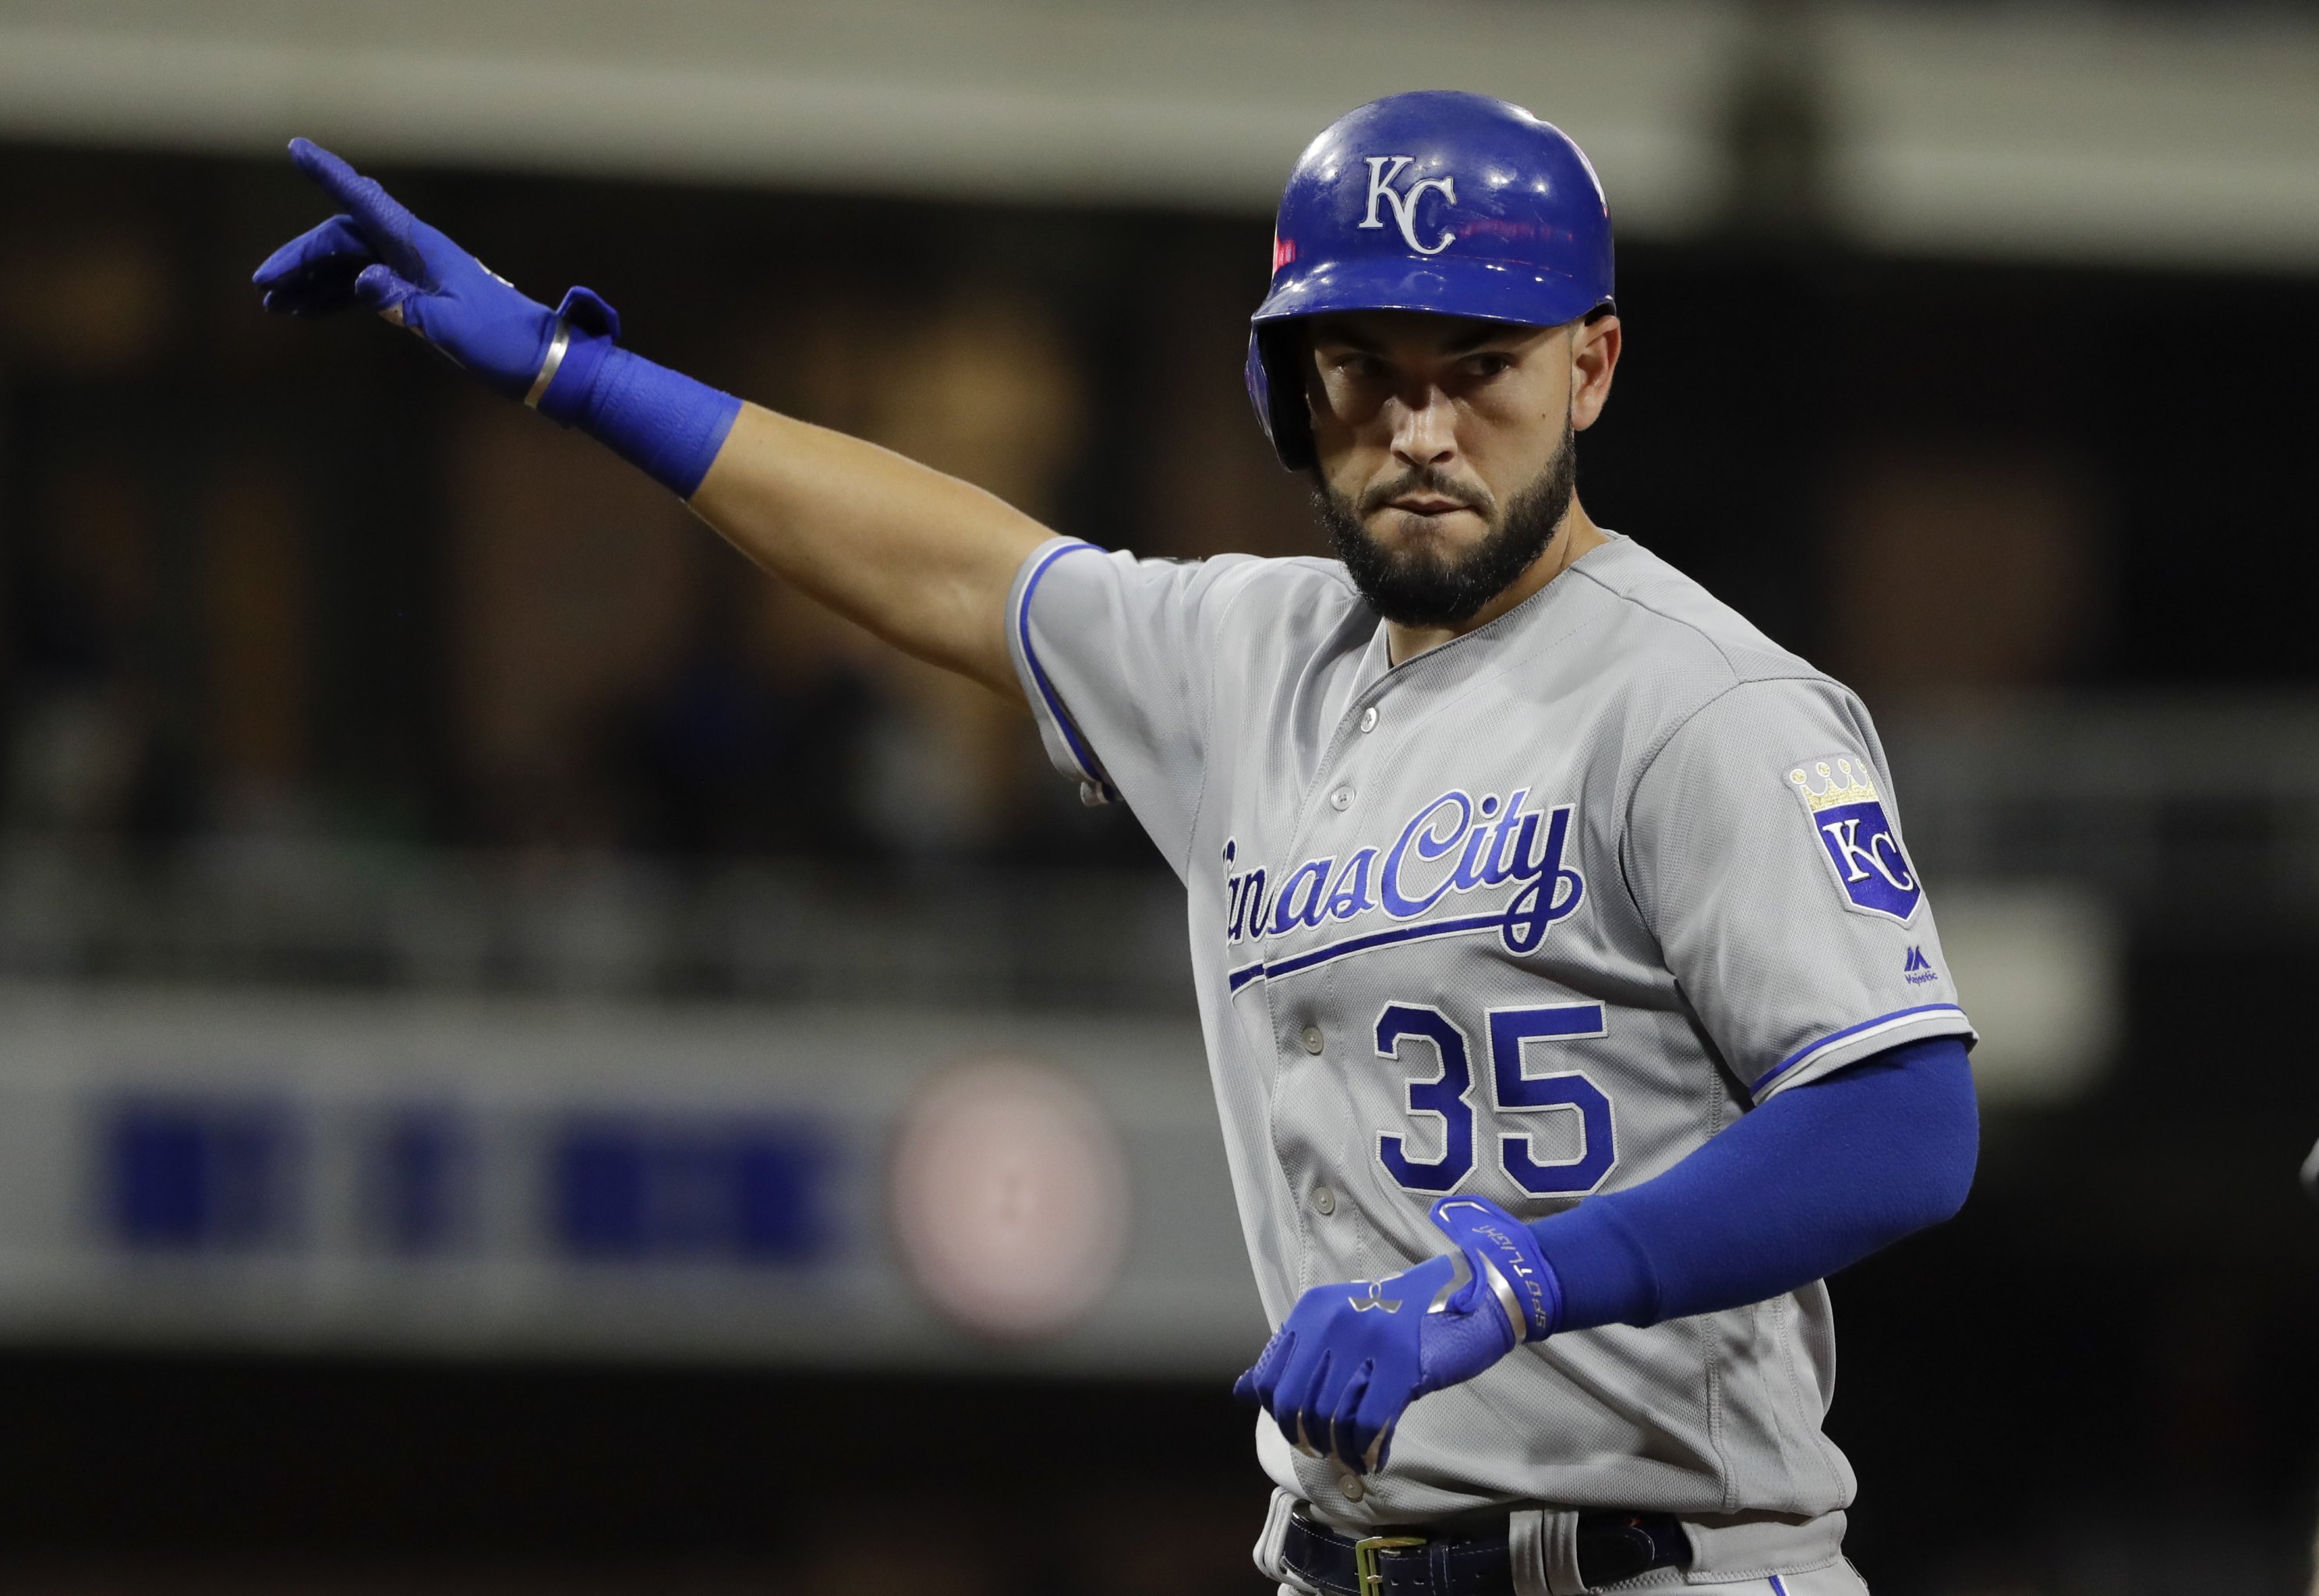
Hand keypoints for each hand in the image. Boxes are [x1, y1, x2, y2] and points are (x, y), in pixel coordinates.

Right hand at [251, 138, 617, 401]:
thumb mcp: (450, 327)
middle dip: (301, 258)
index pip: (365, 203)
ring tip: (274, 307)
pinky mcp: (417, 299)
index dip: (329, 175)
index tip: (296, 148)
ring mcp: (414, 274)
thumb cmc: (503, 343)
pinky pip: (365, 289)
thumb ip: (404, 303)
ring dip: (310, 282)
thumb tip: (363, 279)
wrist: (541, 364)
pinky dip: (333, 298)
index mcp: (422, 248)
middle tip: (264, 287)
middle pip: (344, 239)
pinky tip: (304, 313)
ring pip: (349, 266)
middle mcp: (414, 253)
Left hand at [1232, 1195, 1559, 1476]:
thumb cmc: (1402, 1325)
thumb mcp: (1339, 1333)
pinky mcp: (1401, 1364)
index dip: (1278, 1413)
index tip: (1301, 1426)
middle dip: (1305, 1436)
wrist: (1470, 1308)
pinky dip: (1365, 1451)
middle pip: (1293, 1402)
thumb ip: (1292, 1360)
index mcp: (1312, 1308)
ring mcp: (1367, 1339)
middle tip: (1326, 1448)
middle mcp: (1333, 1318)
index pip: (1267, 1377)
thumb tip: (1241, 1392)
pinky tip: (1373, 1458)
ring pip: (1328, 1418)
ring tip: (1352, 1454)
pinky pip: (1367, 1424)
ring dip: (1338, 1449)